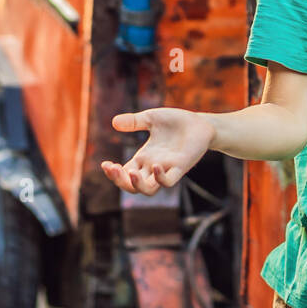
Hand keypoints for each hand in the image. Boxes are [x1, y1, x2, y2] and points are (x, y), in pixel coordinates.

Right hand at [101, 107, 215, 195]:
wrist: (201, 122)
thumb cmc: (177, 122)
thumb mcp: (151, 118)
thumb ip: (134, 122)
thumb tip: (114, 122)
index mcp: (144, 158)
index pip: (124, 173)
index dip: (113, 173)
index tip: (105, 164)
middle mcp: (152, 167)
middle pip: (131, 186)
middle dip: (119, 180)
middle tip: (112, 168)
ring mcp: (166, 169)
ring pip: (148, 190)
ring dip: (137, 185)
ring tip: (130, 173)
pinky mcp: (181, 167)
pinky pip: (169, 182)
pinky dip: (160, 178)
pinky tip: (155, 165)